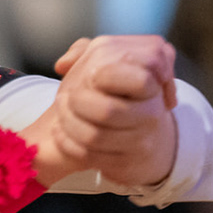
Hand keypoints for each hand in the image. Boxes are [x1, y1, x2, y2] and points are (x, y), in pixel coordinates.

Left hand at [48, 35, 178, 186]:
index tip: (91, 75)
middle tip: (65, 96)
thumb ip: (85, 50)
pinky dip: (67, 143)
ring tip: (59, 111)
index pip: (138, 80)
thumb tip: (63, 64)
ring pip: (94, 136)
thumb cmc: (118, 88)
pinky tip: (58, 132)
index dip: (103, 76)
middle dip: (77, 102)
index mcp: (154, 81)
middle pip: (107, 111)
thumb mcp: (110, 60)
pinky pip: (89, 156)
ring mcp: (140, 140)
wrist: (136, 128)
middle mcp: (152, 113)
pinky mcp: (125, 162)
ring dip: (67, 122)